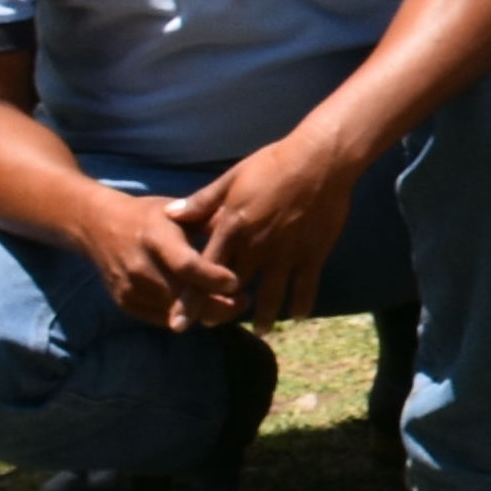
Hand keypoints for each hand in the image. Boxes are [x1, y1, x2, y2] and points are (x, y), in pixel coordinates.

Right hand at [75, 190, 243, 333]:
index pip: (185, 265)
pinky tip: (203, 307)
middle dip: (217, 305)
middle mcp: (139, 265)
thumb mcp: (178, 211)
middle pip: (182, 297)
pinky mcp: (125, 303)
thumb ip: (209, 220)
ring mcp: (129, 287)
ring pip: (174, 313)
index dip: (212, 278)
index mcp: (155, 237)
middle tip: (244, 301)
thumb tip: (245, 224)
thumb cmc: (150, 216)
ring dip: (205, 313)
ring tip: (231, 305)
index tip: (237, 282)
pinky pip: (161, 319)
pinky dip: (185, 316)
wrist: (99, 226)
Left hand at [175, 131, 363, 323]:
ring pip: (271, 294)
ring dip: (265, 316)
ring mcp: (286, 253)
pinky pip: (305, 286)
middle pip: (234, 287)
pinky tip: (299, 316)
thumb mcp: (233, 177)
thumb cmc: (274, 163)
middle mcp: (257, 246)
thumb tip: (170, 214)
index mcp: (233, 227)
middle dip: (223, 309)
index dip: (191, 299)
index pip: (204, 271)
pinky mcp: (312, 253)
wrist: (320, 159)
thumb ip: (203, 202)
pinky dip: (301, 303)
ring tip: (262, 331)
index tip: (180, 323)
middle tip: (216, 324)